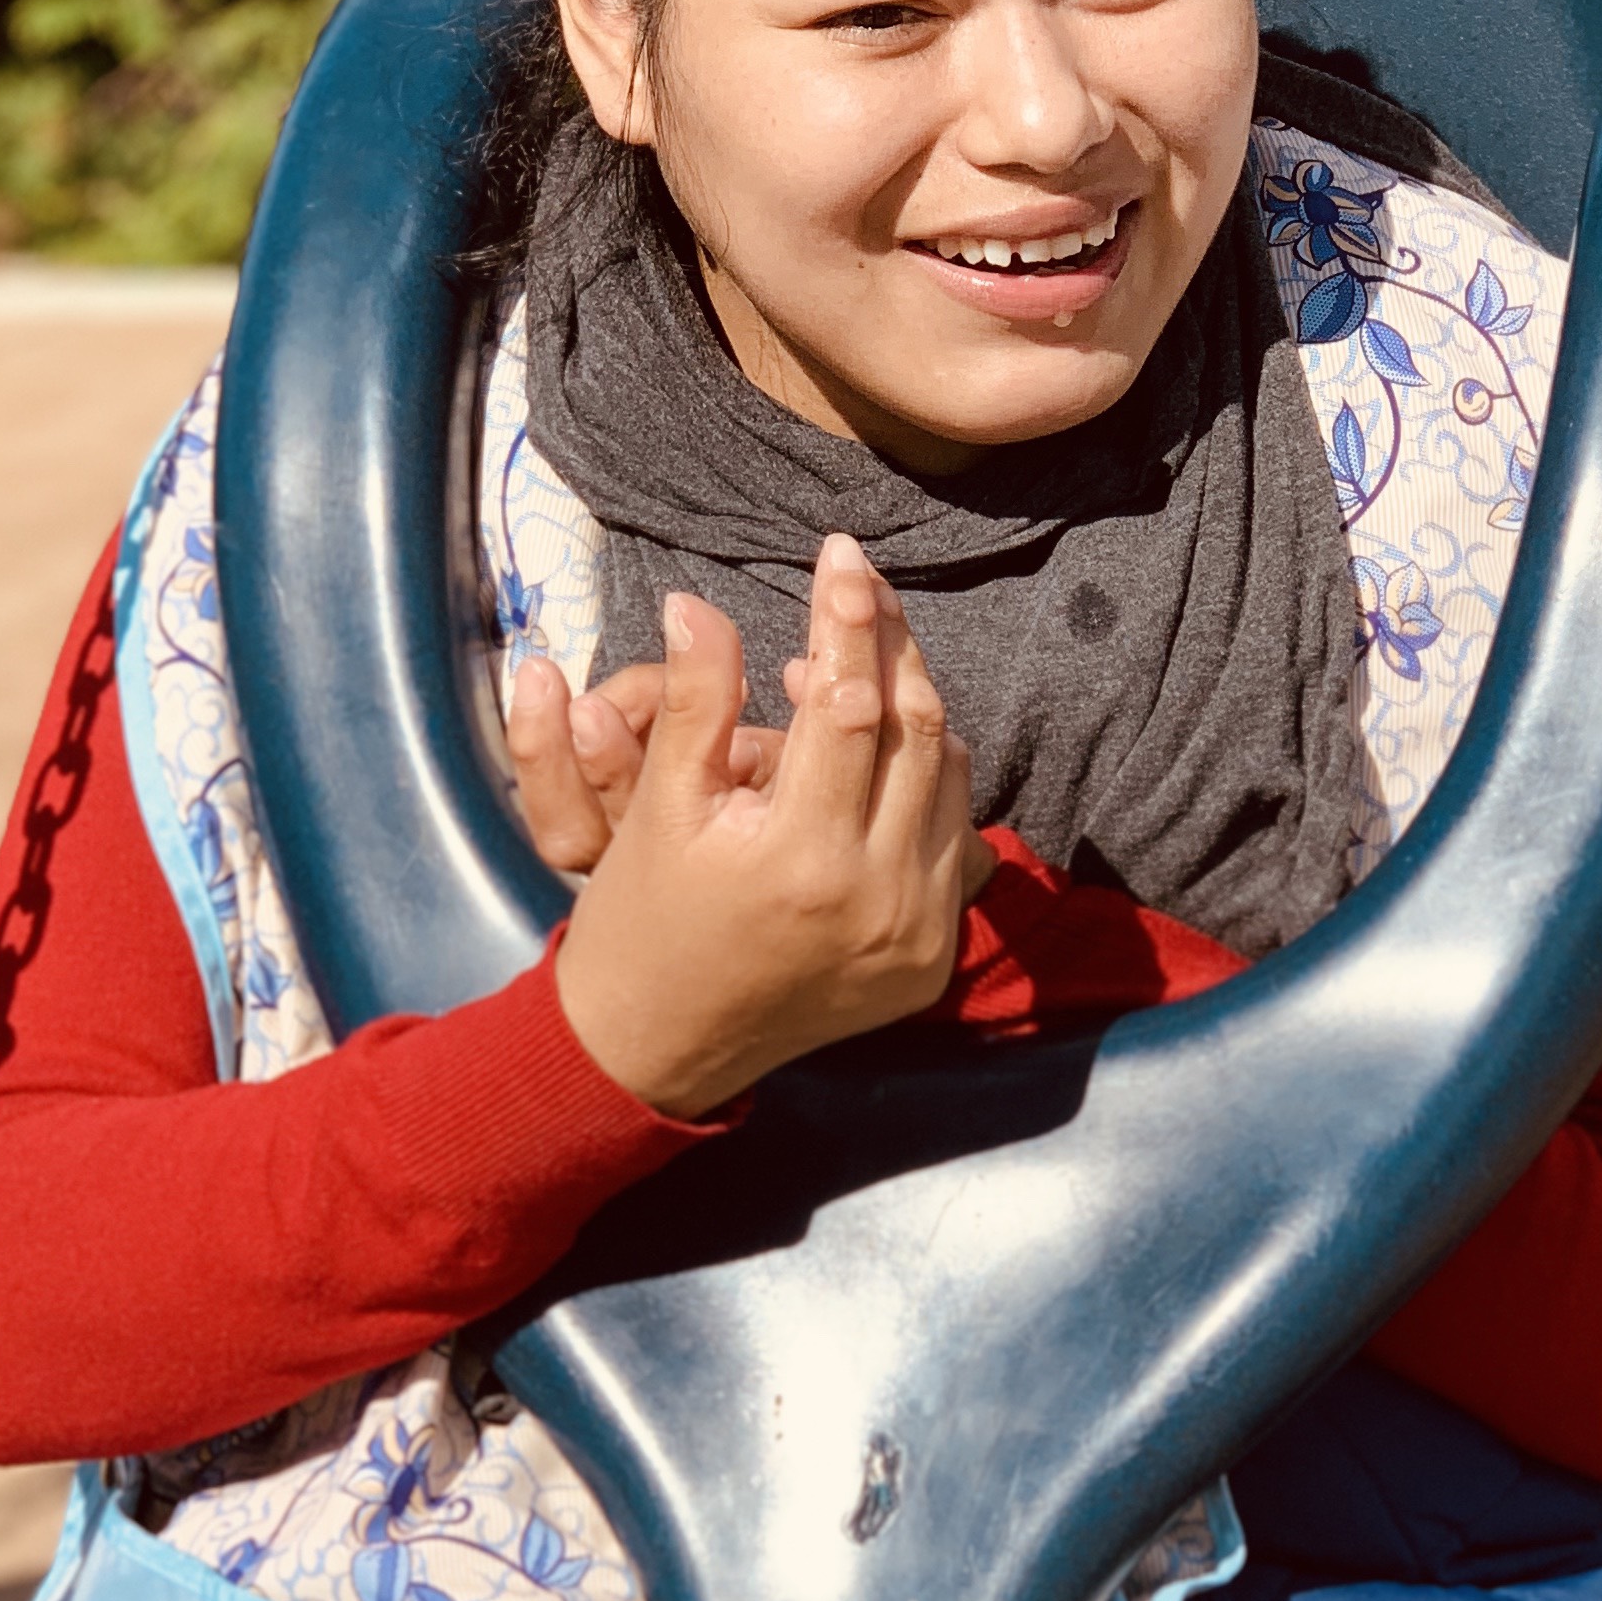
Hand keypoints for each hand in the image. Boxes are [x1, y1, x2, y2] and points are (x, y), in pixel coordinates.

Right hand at [547, 538, 994, 1117]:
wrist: (662, 1044)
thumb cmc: (644, 917)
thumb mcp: (659, 805)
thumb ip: (695, 701)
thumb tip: (701, 603)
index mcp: (799, 857)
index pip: (846, 701)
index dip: (845, 618)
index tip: (840, 556)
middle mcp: (875, 899)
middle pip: (916, 730)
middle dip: (892, 645)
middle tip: (865, 588)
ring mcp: (914, 936)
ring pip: (951, 781)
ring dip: (918, 710)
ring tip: (866, 663)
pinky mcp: (932, 963)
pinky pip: (957, 846)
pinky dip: (933, 788)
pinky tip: (890, 754)